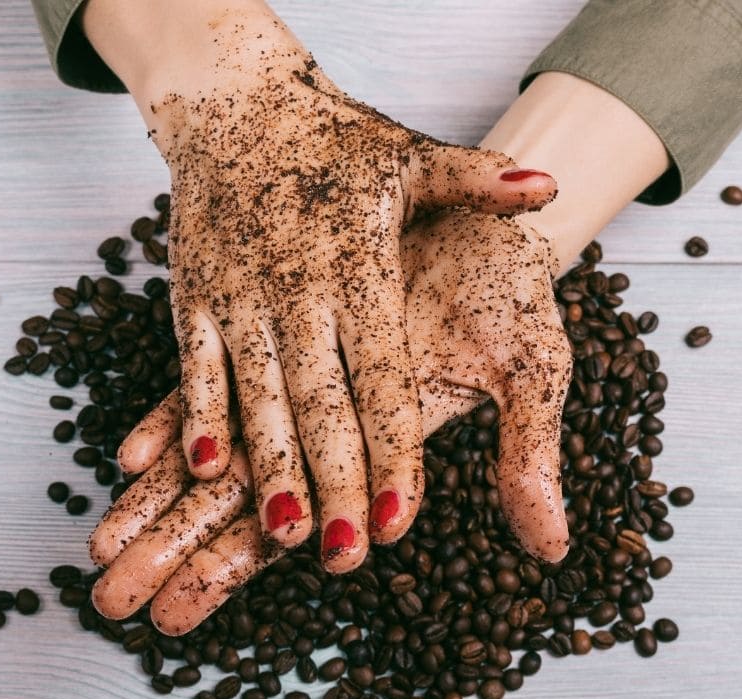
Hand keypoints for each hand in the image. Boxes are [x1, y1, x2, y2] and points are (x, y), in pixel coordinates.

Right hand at [91, 4, 557, 572]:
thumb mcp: (411, 155)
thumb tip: (547, 190)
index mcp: (358, 264)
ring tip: (285, 535)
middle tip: (349, 553)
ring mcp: (240, 292)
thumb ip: (476, 182)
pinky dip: (196, 416)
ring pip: (256, 396)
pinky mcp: (194, 295)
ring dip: (268, 469)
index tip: (402, 515)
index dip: (392, 448)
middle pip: (320, 400)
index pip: (381, 374)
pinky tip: (204, 470)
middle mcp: (298, 286)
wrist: (235, 102)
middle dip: (335, 480)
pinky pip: (194, 367)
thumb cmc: (334, 143)